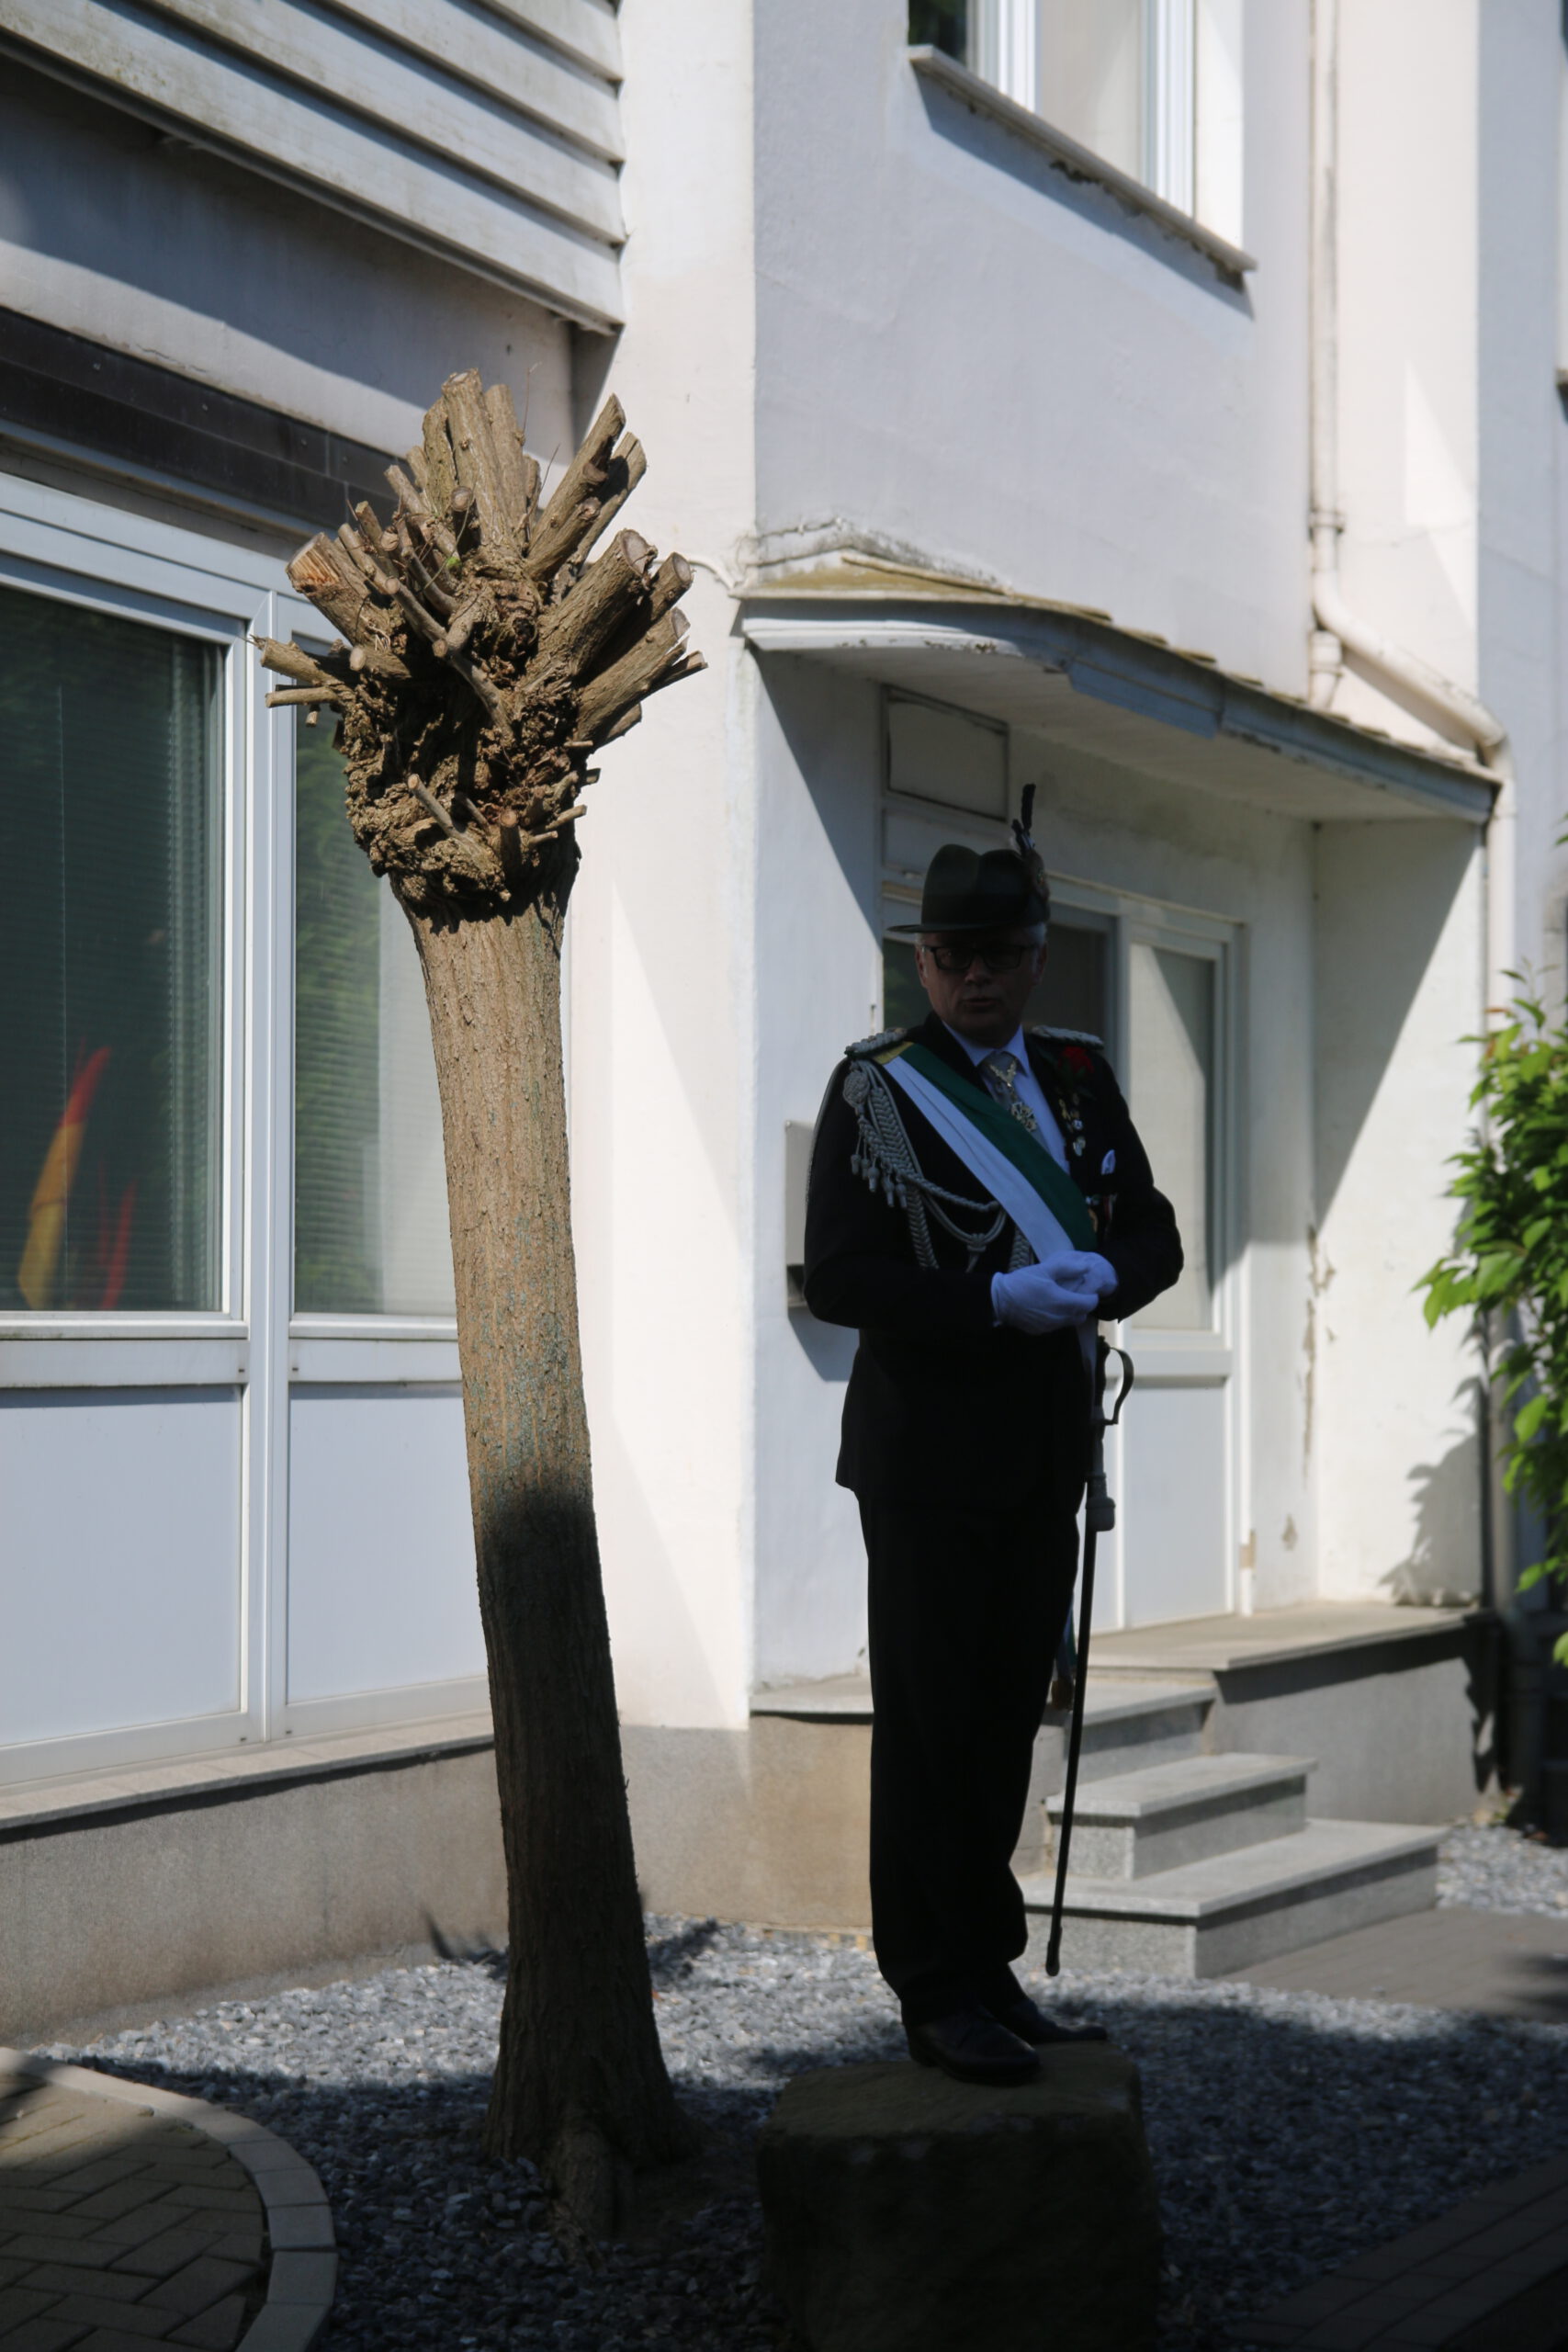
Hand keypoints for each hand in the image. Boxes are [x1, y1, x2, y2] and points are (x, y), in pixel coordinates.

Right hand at [991, 1252, 1117, 1333]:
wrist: (999, 1300)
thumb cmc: (1023, 1282)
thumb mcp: (1044, 1269)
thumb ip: (1067, 1268)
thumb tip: (1087, 1266)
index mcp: (1062, 1302)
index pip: (1089, 1304)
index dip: (1092, 1297)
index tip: (1088, 1290)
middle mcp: (1059, 1318)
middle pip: (1082, 1316)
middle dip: (1083, 1306)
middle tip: (1076, 1295)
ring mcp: (1049, 1326)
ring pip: (1070, 1322)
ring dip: (1071, 1313)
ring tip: (1062, 1301)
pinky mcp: (1040, 1331)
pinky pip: (1056, 1326)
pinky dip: (1058, 1318)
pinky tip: (1048, 1308)